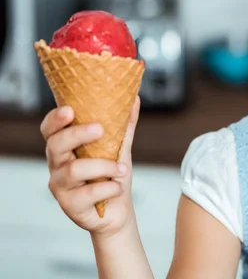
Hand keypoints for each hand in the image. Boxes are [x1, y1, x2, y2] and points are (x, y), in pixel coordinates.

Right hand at [40, 97, 140, 237]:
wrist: (118, 211)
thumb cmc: (112, 176)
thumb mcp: (120, 147)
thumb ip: (124, 125)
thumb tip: (134, 98)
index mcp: (65, 148)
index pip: (50, 130)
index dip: (55, 119)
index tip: (70, 110)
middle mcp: (57, 165)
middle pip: (55, 145)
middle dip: (76, 134)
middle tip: (99, 129)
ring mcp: (61, 187)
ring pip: (74, 170)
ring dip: (103, 166)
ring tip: (121, 168)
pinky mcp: (70, 206)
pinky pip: (88, 193)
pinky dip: (109, 188)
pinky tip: (118, 188)